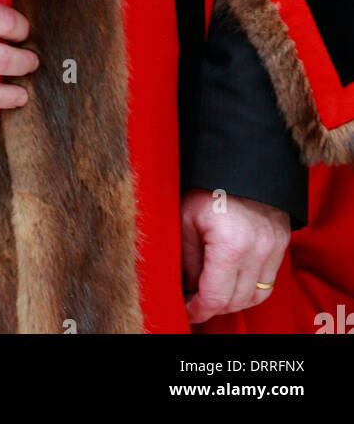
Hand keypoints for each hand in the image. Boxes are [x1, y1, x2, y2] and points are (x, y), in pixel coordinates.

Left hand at [181, 187, 290, 323]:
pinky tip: (233, 279)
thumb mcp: (186, 219)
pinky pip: (268, 281)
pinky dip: (251, 287)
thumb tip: (188, 289)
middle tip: (194, 300)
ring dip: (234, 300)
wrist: (239, 159)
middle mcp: (258, 250)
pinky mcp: (282, 243)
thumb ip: (188, 260)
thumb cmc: (207, 185)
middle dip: (213, 306)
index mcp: (231, 244)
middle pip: (236, 301)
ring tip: (214, 290)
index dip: (198, 310)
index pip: (215, 297)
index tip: (186, 310)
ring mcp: (274, 247)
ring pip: (256, 296)